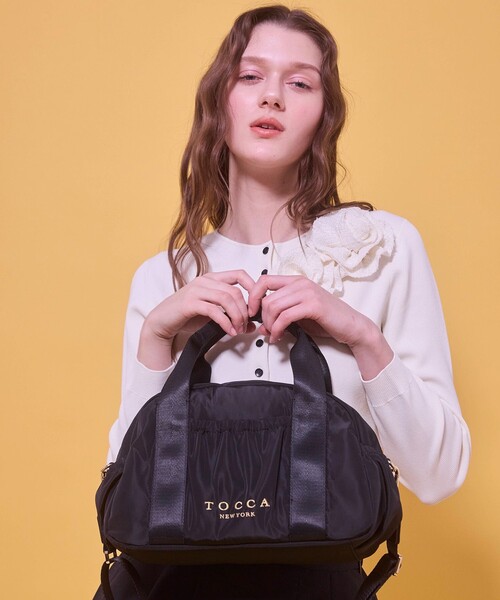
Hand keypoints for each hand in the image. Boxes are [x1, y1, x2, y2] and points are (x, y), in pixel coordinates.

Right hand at [138, 270, 254, 368]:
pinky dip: (225, 322)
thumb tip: (251, 325)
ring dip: (237, 316)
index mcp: (212, 278)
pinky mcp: (190, 303)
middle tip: (246, 325)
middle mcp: (205, 281)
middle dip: (245, 310)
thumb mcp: (213, 315)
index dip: (253, 288)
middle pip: (235, 291)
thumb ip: (231, 316)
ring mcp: (196, 290)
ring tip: (238, 329)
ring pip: (227, 298)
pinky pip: (214, 310)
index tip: (256, 306)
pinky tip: (229, 331)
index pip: (240, 274)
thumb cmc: (187, 316)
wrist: (162, 322)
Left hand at [247, 274, 393, 378]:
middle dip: (263, 318)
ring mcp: (307, 293)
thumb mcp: (299, 316)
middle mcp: (301, 283)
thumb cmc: (327, 320)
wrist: (351, 327)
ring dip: (269, 325)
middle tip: (266, 331)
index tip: (252, 312)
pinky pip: (285, 316)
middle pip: (267, 297)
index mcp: (296, 281)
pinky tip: (279, 337)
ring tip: (274, 335)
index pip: (264, 280)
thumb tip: (261, 326)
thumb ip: (280, 316)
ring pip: (274, 306)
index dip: (253, 296)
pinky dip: (277, 329)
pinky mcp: (313, 305)